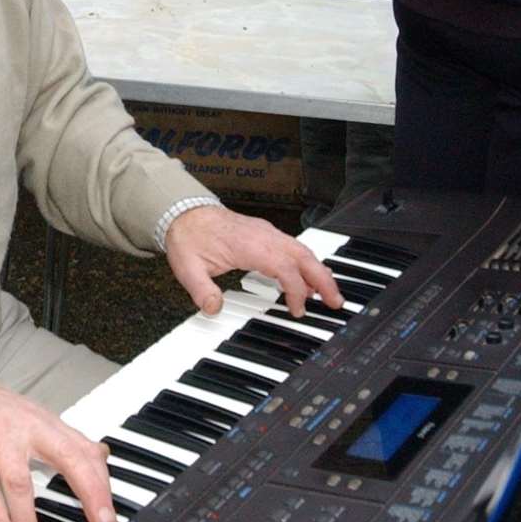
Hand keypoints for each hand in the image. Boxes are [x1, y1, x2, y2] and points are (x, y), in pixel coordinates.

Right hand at [0, 369, 115, 521]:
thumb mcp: (36, 421)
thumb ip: (67, 442)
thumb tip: (101, 457)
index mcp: (47, 424)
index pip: (84, 452)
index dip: (102, 482)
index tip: (110, 513)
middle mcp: (28, 428)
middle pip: (67, 456)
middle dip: (89, 489)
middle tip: (100, 520)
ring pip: (20, 478)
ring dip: (28, 516)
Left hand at [164, 205, 341, 317]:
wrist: (184, 212)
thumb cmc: (189, 237)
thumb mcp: (188, 268)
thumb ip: (201, 290)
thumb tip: (213, 308)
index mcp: (249, 244)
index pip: (284, 267)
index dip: (296, 290)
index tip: (298, 310)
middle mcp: (263, 236)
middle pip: (303, 256)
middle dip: (323, 279)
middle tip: (336, 302)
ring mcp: (266, 233)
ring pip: (302, 250)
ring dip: (318, 271)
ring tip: (329, 294)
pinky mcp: (265, 233)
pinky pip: (293, 247)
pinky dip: (306, 263)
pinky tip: (309, 278)